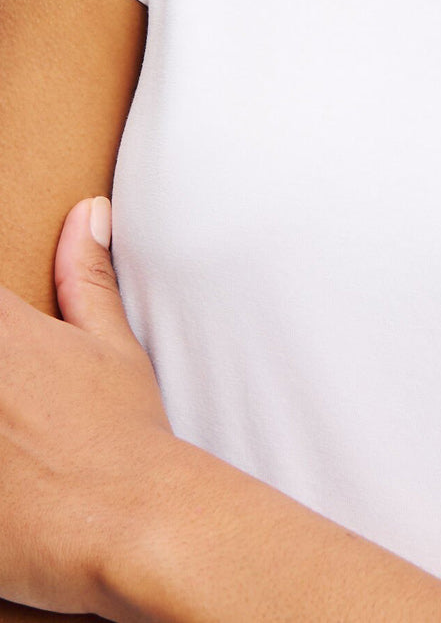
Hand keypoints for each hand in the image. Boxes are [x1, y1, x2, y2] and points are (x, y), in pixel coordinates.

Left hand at [0, 196, 176, 616]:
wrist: (133, 523)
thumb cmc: (126, 434)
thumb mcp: (112, 344)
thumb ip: (87, 276)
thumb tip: (88, 211)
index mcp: (2, 328)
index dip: (0, 324)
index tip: (15, 368)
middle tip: (15, 405)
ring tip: (14, 436)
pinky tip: (6, 473)